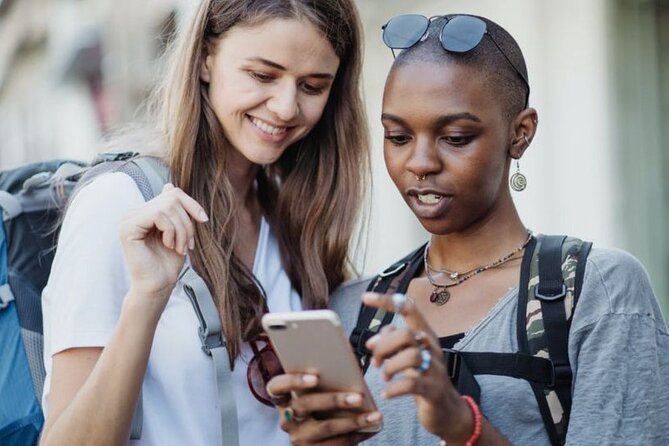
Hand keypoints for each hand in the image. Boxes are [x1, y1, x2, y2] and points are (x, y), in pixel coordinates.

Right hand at [119, 183, 207, 303]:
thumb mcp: (179, 230)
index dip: (192, 204)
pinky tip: (169, 245)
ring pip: (167, 207)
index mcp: (144, 212)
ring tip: (180, 247)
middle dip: (187, 222)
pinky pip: (158, 215)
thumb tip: (169, 185)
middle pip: (172, 198)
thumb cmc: (168, 261)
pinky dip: (171, 231)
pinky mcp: (127, 228)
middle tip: (188, 244)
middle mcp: (133, 212)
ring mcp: (128, 219)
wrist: (159, 285)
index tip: (204, 220)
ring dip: (182, 230)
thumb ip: (174, 210)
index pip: (172, 193)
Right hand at [266, 373, 381, 444]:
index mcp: (282, 399)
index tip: (315, 377)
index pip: (276, 387)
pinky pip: (337, 443)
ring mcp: (298, 438)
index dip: (293, 381)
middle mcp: (286, 419)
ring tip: (375, 415)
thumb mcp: (319, 390)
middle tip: (358, 397)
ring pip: (326, 428)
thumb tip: (346, 352)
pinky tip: (372, 427)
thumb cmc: (322, 404)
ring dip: (354, 421)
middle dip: (334, 400)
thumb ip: (326, 373)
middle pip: (306, 406)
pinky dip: (358, 434)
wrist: (321, 439)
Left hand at [362, 292, 471, 443]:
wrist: (446, 409)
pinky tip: (386, 394)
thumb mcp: (407, 355)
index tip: (366, 298)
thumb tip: (371, 342)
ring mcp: (435, 369)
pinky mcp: (434, 390)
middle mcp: (432, 348)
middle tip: (376, 362)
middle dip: (384, 347)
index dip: (387, 302)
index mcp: (425, 335)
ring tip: (385, 377)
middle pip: (405, 334)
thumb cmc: (422, 377)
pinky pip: (411, 385)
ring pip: (411, 356)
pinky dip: (394, 389)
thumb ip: (391, 343)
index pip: (409, 309)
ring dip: (390, 366)